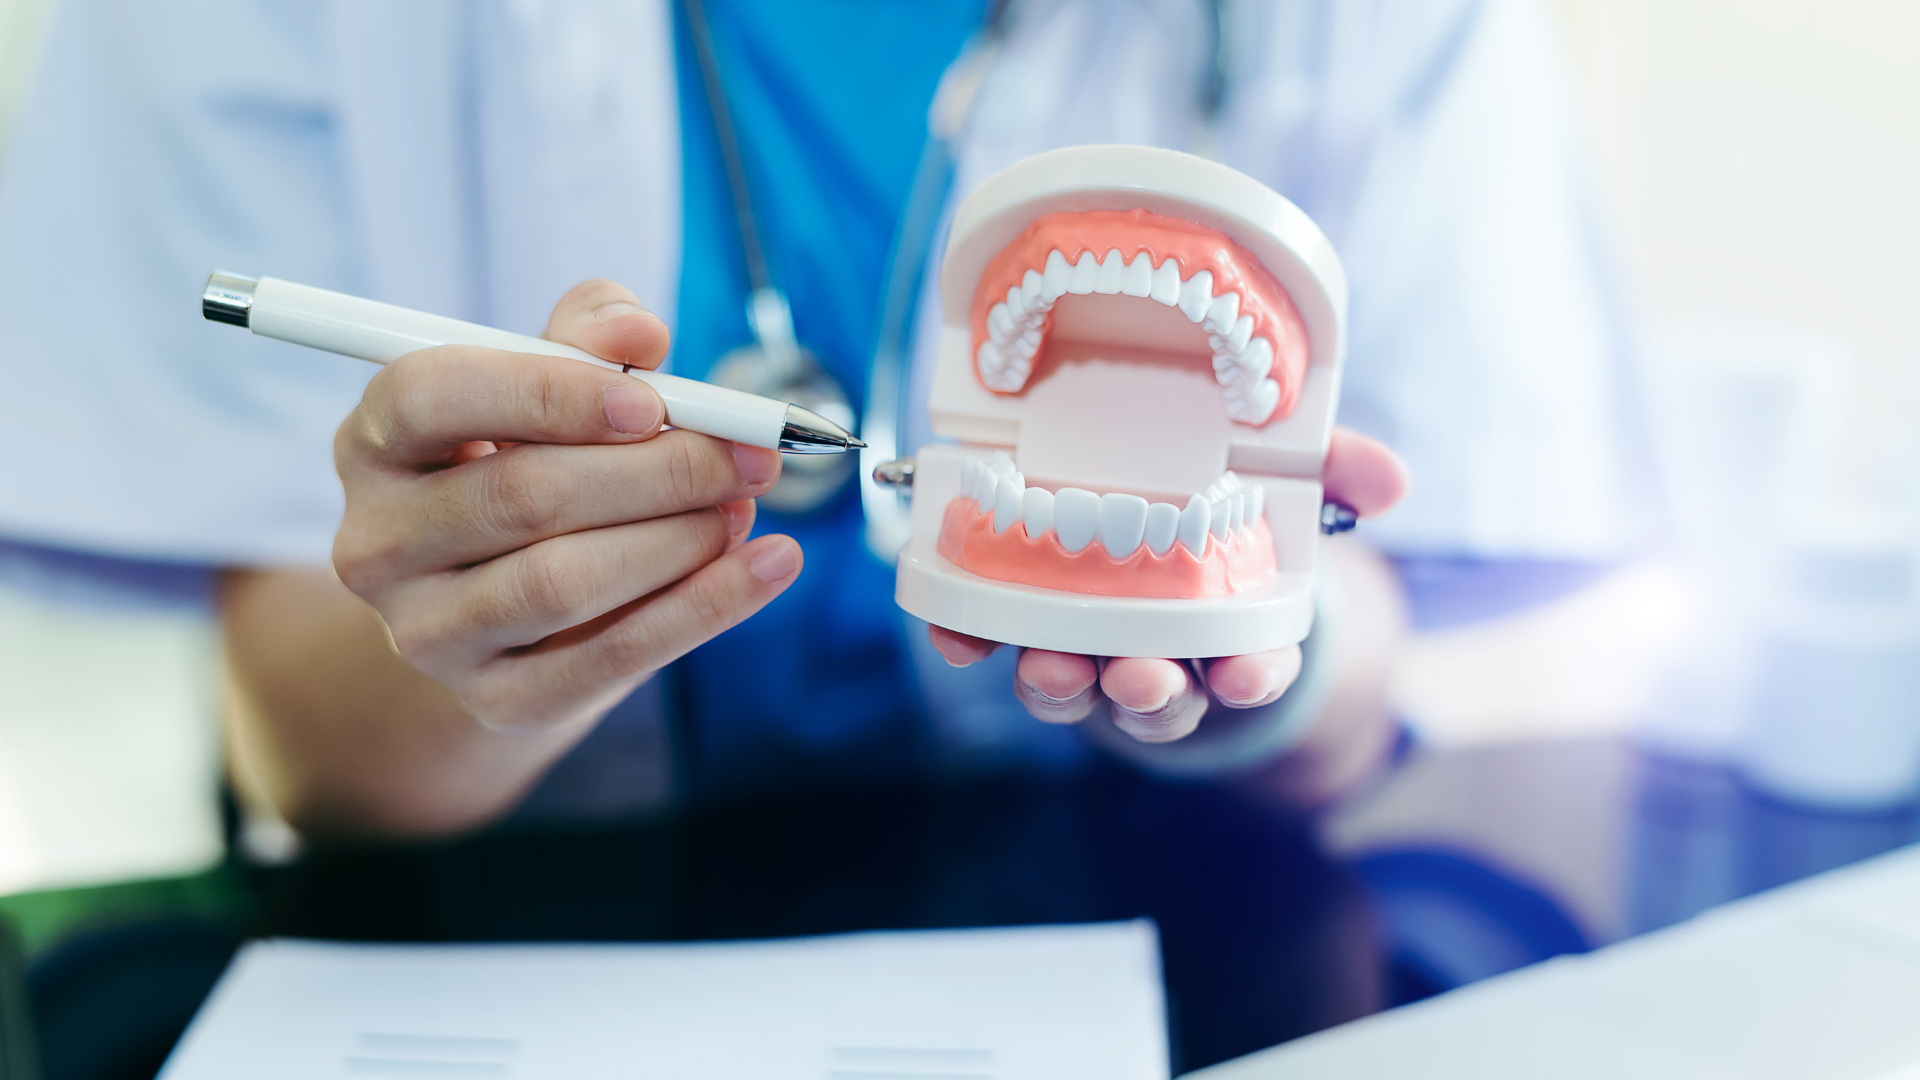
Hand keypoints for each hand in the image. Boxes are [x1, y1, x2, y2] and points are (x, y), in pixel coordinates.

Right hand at [331, 279, 803, 731]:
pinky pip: (610, 657)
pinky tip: (769, 565)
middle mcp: (378, 543)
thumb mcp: (545, 384)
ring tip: (743, 507)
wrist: (507, 610)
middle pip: (522, 495)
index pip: (433, 397)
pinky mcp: (495, 700)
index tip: (650, 400)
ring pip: (563, 581)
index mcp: (376, 442)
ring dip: (678, 539)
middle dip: (657, 471)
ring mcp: (427, 633)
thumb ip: (587, 336)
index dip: (546, 391)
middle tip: (748, 455)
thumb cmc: (531, 462)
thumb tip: (636, 330)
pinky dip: (704, 608)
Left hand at [928, 429, 1408, 742]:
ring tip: (1052, 666)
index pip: (1251, 667)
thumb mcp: (1286, 484)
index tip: (1245, 674)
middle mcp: (1157, 654)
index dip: (1251, 675)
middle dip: (1149, 694)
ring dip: (1061, 683)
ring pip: (1074, 687)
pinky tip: (957, 634)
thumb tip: (1392, 481)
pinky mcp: (1018, 621)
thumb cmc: (1225, 514)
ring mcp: (1085, 645)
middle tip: (1140, 679)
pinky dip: (971, 640)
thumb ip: (1337, 473)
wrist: (1142, 510)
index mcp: (1230, 630)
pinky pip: (992, 641)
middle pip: (1156, 695)